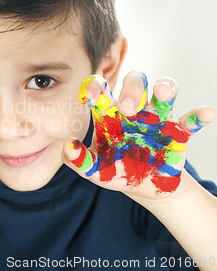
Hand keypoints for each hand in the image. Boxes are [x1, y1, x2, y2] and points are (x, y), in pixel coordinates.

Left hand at [62, 71, 214, 198]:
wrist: (143, 188)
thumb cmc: (115, 170)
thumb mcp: (94, 169)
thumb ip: (78, 160)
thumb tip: (67, 147)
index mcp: (109, 114)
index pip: (101, 90)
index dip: (95, 87)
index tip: (91, 95)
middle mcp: (133, 110)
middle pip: (134, 83)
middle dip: (132, 89)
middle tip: (127, 108)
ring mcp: (157, 119)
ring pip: (163, 94)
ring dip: (164, 89)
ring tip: (162, 92)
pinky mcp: (177, 133)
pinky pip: (189, 120)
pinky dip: (198, 115)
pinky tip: (205, 113)